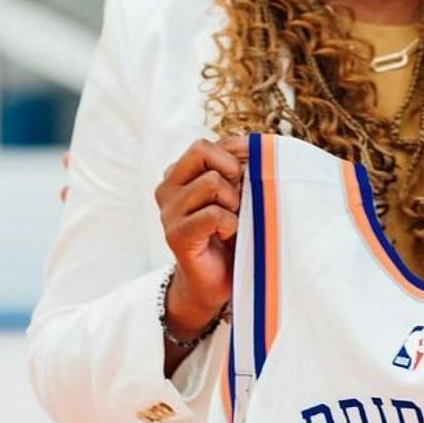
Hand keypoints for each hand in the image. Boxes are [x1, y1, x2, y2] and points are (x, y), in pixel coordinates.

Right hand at [155, 137, 248, 334]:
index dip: (235, 155)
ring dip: (233, 202)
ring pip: (211, 182)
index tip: (246, 177)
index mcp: (180, 173)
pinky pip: (214, 214)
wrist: (217, 279)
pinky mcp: (176, 235)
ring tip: (231, 220)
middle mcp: (168, 187)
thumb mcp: (236, 191)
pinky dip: (230, 224)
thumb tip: (255, 145)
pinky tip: (226, 235)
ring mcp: (169, 211)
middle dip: (230, 170)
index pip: (207, 143)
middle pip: (201, 150)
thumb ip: (237, 166)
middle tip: (237, 197)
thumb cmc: (232, 230)